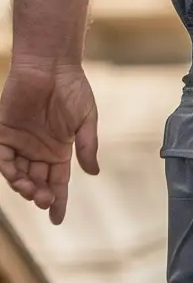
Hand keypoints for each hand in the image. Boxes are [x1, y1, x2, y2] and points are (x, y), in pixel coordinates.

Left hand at [0, 59, 99, 222]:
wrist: (51, 62)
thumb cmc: (73, 88)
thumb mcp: (87, 122)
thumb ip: (87, 148)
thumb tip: (93, 173)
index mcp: (59, 151)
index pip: (58, 184)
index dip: (58, 202)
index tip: (57, 219)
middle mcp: (38, 150)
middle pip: (37, 182)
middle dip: (39, 195)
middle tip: (42, 198)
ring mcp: (21, 141)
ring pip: (18, 174)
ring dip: (23, 186)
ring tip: (29, 189)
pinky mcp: (4, 129)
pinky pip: (1, 155)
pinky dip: (5, 168)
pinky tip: (15, 176)